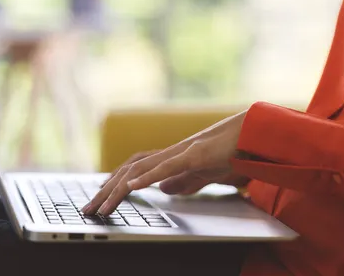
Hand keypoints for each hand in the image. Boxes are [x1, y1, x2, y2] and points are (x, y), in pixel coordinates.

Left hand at [82, 110, 247, 215]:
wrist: (255, 133)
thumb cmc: (232, 151)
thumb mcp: (204, 173)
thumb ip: (184, 181)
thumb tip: (163, 190)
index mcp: (172, 158)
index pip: (135, 170)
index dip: (114, 184)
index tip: (99, 201)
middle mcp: (171, 152)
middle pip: (129, 169)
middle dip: (106, 190)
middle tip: (89, 210)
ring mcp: (182, 151)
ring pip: (141, 168)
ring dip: (118, 188)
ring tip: (102, 206)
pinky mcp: (196, 154)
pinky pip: (167, 166)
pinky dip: (147, 176)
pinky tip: (131, 186)